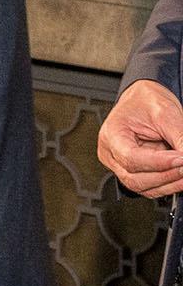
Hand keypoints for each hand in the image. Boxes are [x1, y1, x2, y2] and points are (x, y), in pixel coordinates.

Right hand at [98, 79, 182, 197]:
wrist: (144, 99)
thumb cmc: (146, 101)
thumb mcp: (166, 114)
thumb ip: (179, 138)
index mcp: (112, 134)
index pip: (130, 158)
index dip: (158, 163)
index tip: (181, 159)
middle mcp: (110, 152)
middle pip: (133, 177)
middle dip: (165, 176)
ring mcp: (119, 164)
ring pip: (141, 186)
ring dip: (168, 184)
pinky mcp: (131, 170)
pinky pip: (148, 186)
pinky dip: (166, 185)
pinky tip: (180, 177)